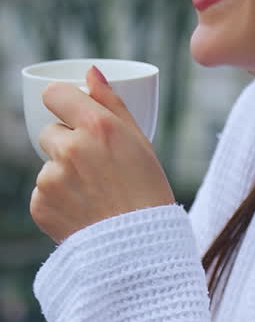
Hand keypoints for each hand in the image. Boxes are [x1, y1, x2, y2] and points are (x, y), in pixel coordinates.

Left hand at [29, 65, 175, 243]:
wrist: (141, 249)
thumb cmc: (148, 192)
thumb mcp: (139, 142)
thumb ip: (112, 103)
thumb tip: (90, 72)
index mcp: (97, 127)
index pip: (54, 94)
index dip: (62, 102)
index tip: (71, 114)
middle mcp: (70, 148)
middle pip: (50, 132)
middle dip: (67, 146)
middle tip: (96, 170)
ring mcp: (51, 178)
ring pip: (48, 167)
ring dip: (64, 176)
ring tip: (95, 197)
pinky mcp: (40, 205)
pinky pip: (42, 194)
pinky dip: (58, 202)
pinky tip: (83, 212)